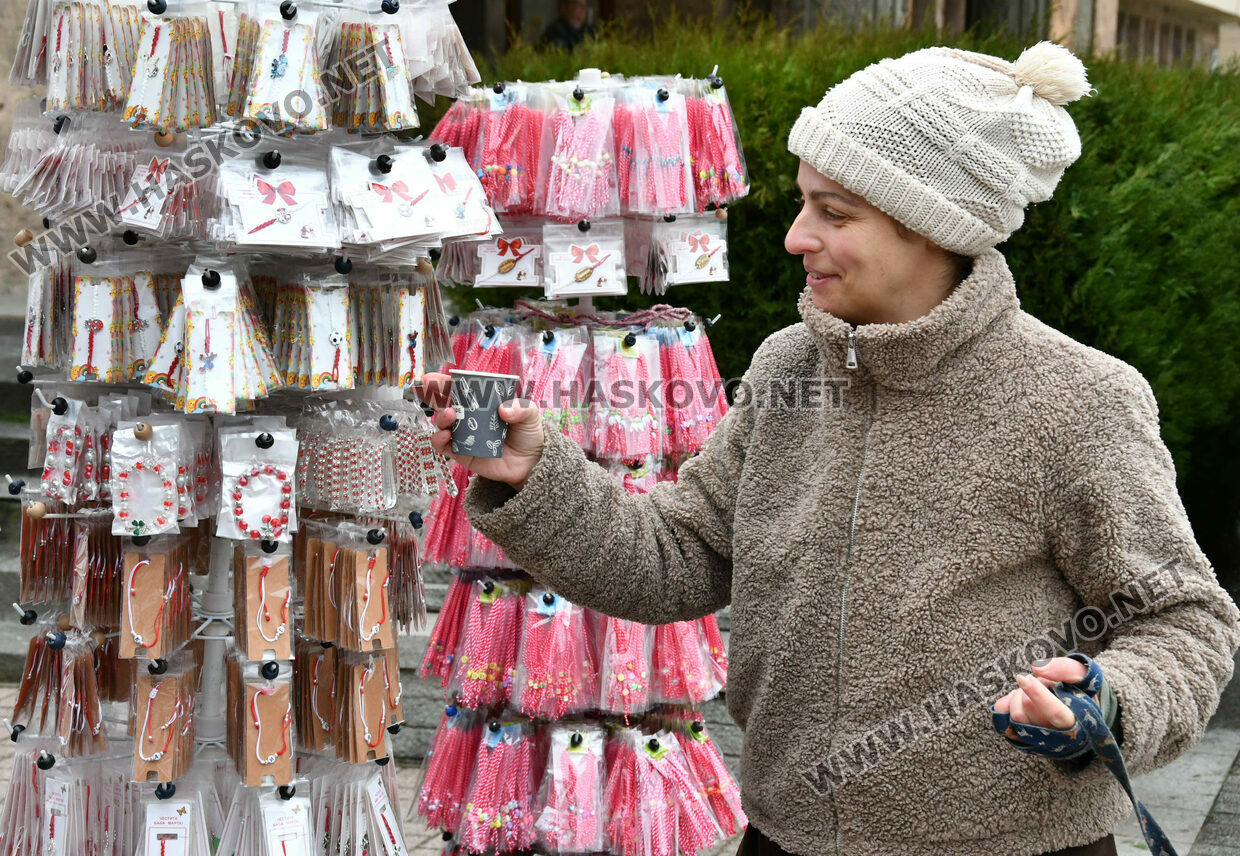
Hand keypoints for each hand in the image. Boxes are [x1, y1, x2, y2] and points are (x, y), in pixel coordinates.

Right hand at [417, 371, 544, 489]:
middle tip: (426, 386)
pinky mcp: (462, 454)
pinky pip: (444, 447)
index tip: (432, 377)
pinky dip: (439, 440)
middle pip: (445, 403)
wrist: (532, 463)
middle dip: (432, 393)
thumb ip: (520, 408)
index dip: (445, 382)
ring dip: (441, 417)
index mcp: (482, 403)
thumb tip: (504, 410)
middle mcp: (469, 417)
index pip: (461, 389)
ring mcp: (464, 435)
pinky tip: (445, 436)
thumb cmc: (528, 434)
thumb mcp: (530, 415)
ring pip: (442, 423)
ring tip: (450, 414)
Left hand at [992, 657, 1088, 736]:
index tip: (1023, 678)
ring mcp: (1040, 742)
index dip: (1037, 694)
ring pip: (1016, 717)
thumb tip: (1037, 668)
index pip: (1055, 713)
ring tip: (1032, 693)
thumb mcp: (1083, 675)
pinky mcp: (1024, 742)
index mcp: (1077, 722)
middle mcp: (1058, 737)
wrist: (1079, 712)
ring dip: (1018, 697)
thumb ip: (1064, 668)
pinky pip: (1004, 723)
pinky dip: (1006, 707)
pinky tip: (1018, 701)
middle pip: (1029, 710)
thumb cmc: (1081, 692)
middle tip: (1040, 683)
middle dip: (1029, 689)